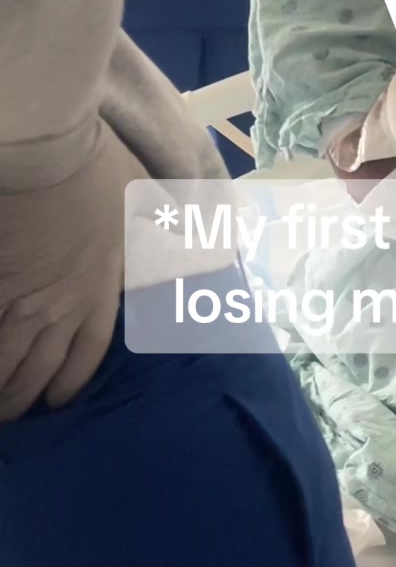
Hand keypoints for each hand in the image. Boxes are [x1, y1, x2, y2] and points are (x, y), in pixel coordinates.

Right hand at [0, 123, 146, 420]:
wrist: (48, 149)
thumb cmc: (100, 169)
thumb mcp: (145, 199)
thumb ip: (164, 227)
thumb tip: (205, 240)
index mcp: (99, 289)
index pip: (86, 352)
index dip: (69, 382)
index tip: (56, 400)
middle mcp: (60, 305)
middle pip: (39, 368)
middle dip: (23, 399)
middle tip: (10, 417)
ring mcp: (20, 299)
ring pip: (4, 361)